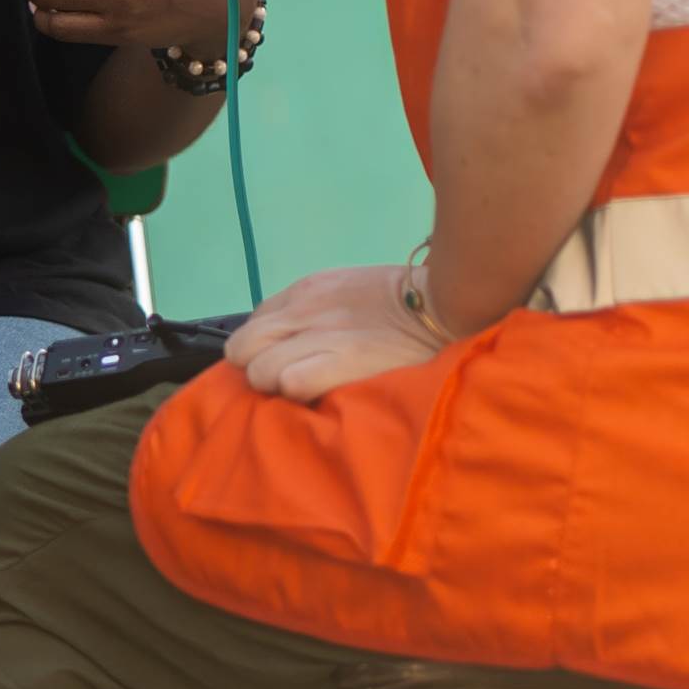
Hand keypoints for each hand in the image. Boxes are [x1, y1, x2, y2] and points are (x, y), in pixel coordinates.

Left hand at [226, 264, 448, 401]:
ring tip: (306, 392)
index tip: (283, 362)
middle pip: (242, 348)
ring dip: (276, 388)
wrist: (446, 305)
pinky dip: (297, 395)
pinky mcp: (339, 362)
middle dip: (256, 369)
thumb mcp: (346, 291)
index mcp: (304, 290)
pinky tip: (320, 397)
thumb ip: (312, 312)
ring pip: (259, 371)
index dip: (262, 349)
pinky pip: (289, 384)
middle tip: (286, 382)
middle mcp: (303, 310)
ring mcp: (318, 336)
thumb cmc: (404, 304)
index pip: (253, 324)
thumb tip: (285, 343)